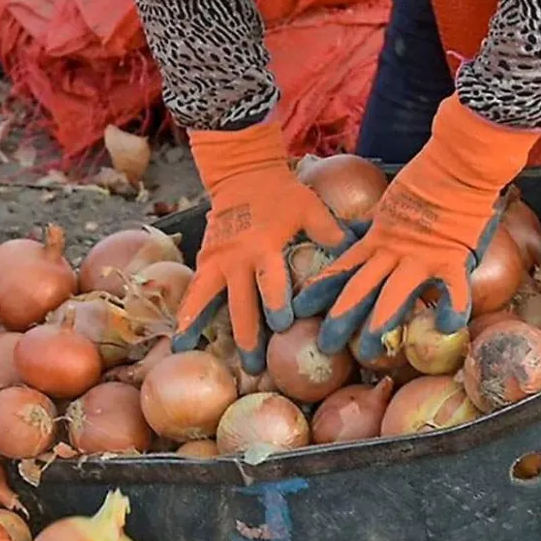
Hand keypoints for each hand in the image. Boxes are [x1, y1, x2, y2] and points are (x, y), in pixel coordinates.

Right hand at [173, 120, 354, 372]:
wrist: (243, 174)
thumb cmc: (282, 195)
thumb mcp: (310, 208)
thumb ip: (331, 233)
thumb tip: (359, 253)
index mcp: (264, 246)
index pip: (271, 281)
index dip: (277, 303)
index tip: (283, 326)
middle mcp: (237, 257)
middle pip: (240, 302)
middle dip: (247, 335)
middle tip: (253, 365)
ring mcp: (217, 260)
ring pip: (207, 299)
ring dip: (203, 327)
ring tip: (196, 354)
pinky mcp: (204, 260)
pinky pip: (194, 291)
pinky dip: (188, 315)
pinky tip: (182, 340)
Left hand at [293, 94, 540, 358]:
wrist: (455, 164)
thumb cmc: (424, 180)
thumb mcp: (388, 205)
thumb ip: (372, 224)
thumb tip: (353, 233)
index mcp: (376, 239)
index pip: (341, 267)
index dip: (320, 290)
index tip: (301, 309)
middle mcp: (392, 253)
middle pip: (359, 289)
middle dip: (340, 319)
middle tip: (325, 345)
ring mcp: (420, 258)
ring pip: (393, 297)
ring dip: (378, 325)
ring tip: (367, 352)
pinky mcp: (450, 259)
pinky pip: (453, 290)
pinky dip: (453, 309)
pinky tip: (446, 328)